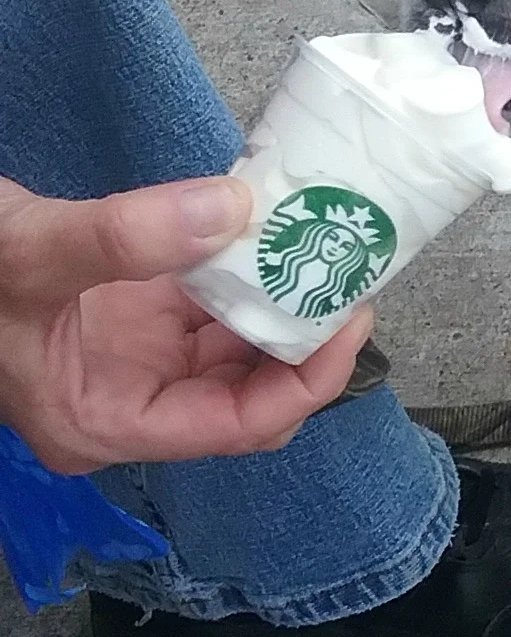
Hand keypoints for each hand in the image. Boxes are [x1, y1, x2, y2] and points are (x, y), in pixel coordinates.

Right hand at [0, 175, 371, 474]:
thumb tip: (231, 210)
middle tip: (351, 267)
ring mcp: (133, 356)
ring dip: (283, 296)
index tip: (351, 318)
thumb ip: (121, 237)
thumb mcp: (26, 252)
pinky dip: (247, 268)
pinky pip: (212, 302)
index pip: (238, 426)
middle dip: (306, 334)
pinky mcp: (134, 313)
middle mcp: (129, 399)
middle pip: (251, 388)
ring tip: (327, 243)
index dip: (307, 380)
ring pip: (238, 342)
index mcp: (104, 421)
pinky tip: (274, 227)